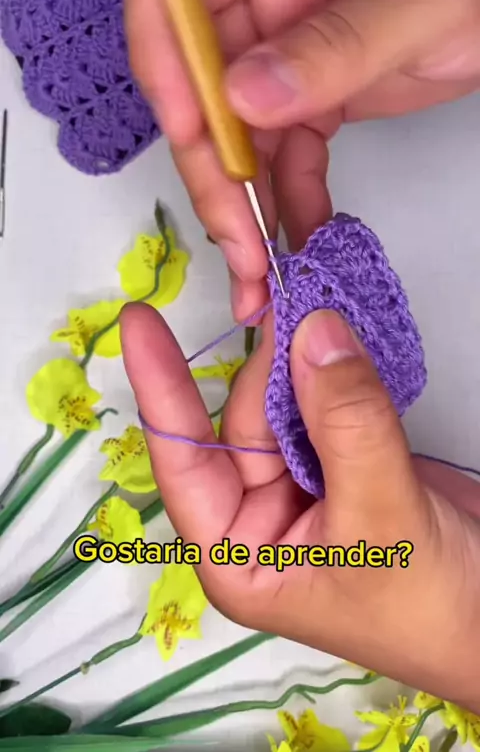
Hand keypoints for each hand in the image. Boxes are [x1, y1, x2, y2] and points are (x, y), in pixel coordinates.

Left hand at [121, 301, 479, 710]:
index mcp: (239, 552)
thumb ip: (348, 423)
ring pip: (285, 405)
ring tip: (317, 306)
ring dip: (301, 360)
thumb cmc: (428, 603)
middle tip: (290, 297)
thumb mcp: (381, 516)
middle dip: (265, 364)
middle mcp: (258, 517)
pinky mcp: (344, 463)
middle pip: (243, 421)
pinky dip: (332, 370)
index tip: (138, 322)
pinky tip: (336, 334)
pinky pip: (325, 404)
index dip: (161, 389)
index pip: (185, 463)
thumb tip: (312, 332)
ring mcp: (302, 486)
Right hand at [123, 0, 479, 319]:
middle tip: (237, 240)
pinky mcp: (304, 97)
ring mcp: (279, 53)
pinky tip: (301, 240)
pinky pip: (280, 156)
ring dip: (242, 209)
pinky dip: (287, 203)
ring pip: (232, 137)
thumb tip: (244, 95)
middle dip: (211, 171)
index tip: (192, 130)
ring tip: (258, 273)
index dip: (163, 57)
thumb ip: (339, 42)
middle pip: (195, 85)